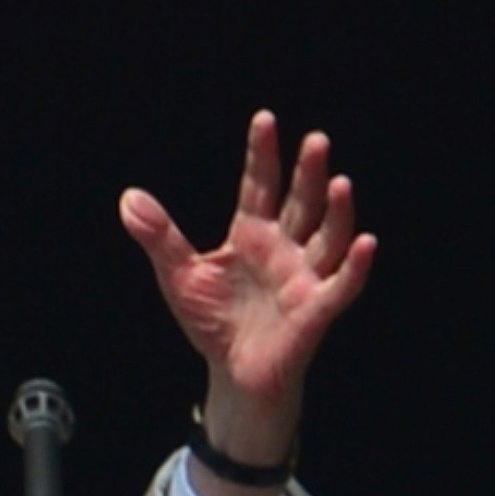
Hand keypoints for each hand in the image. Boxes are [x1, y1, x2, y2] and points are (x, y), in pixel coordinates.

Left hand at [118, 111, 378, 495]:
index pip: (259, 186)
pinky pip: (341, 286)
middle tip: (316, 140)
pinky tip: (365, 243)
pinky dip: (354, 267)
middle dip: (309, 173)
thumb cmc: (214, 322)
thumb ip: (159, 237)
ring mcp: (303, 278)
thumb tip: (128, 197)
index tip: (265, 119)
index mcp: (252, 234)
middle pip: (300, 203)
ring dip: (337, 213)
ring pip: (327, 238)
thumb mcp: (180, 275)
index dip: (262, 155)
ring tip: (341, 182)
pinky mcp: (316, 311)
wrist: (233, 375)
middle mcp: (284, 249)